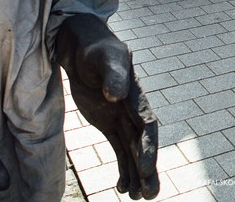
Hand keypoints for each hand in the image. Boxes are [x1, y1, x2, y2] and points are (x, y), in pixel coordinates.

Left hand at [57, 15, 158, 199]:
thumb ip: (112, 75)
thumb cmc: (95, 49)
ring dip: (139, 175)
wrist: (84, 47)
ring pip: (134, 151)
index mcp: (135, 95)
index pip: (147, 125)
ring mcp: (122, 118)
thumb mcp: (103, 58)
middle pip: (144, 144)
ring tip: (139, 198)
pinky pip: (120, 150)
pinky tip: (122, 188)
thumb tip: (115, 95)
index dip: (148, 147)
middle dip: (149, 169)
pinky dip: (123, 170)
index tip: (145, 168)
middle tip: (150, 194)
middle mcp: (132, 110)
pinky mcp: (110, 124)